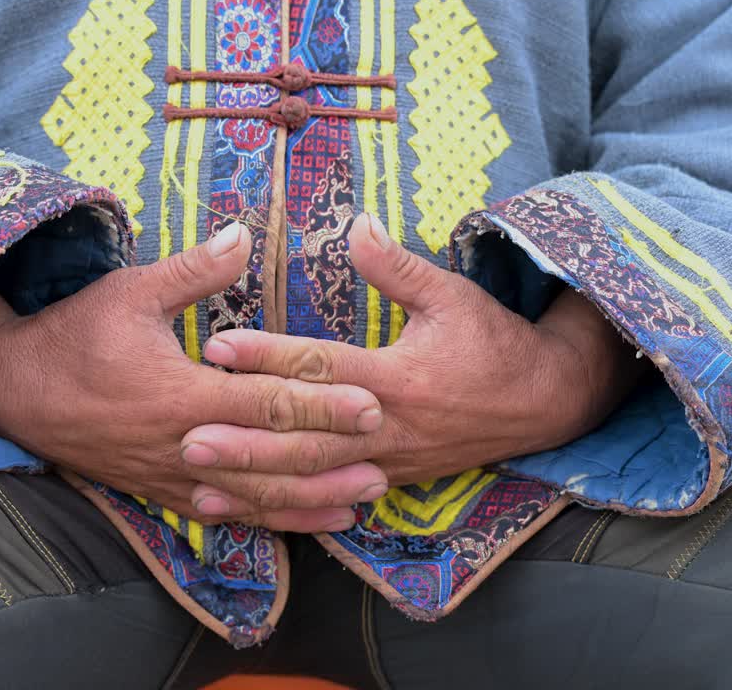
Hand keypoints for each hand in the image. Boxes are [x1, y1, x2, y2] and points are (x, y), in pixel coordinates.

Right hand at [0, 222, 388, 531]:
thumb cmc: (74, 335)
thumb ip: (194, 270)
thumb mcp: (130, 292)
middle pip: (271, 458)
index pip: (268, 401)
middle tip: (385, 459)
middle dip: (330, 461)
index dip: (323, 404)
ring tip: (360, 504)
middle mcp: (184, 443)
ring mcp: (173, 476)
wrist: (14, 392)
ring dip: (309, 502)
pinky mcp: (162, 493)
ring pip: (254, 499)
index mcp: (182, 392)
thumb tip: (243, 233)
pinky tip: (303, 526)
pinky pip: (224, 515)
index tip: (372, 403)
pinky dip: (267, 522)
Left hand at [181, 213, 642, 508]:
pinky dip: (286, 505)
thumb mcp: (453, 295)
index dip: (267, 356)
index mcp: (399, 377)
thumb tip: (355, 222)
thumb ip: (399, 266)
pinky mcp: (391, 481)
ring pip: (313, 478)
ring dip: (256, 482)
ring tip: (198, 482)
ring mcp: (389, 462)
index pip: (321, 366)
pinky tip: (245, 509)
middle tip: (186, 437)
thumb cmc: (494, 341)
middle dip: (247, 441)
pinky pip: (331, 498)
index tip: (215, 346)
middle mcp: (389, 427)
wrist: (545, 403)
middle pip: (306, 437)